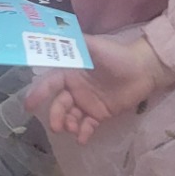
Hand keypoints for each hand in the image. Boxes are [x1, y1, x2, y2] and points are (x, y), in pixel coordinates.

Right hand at [27, 33, 168, 143]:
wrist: (144, 69)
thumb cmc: (117, 55)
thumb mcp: (95, 46)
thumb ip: (76, 44)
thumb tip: (55, 36)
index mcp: (71, 72)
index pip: (50, 83)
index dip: (39, 93)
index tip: (30, 105)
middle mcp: (75, 88)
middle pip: (59, 104)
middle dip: (55, 115)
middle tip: (56, 127)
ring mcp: (87, 102)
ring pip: (70, 116)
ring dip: (68, 124)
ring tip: (72, 128)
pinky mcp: (100, 114)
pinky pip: (87, 126)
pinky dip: (83, 133)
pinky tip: (82, 139)